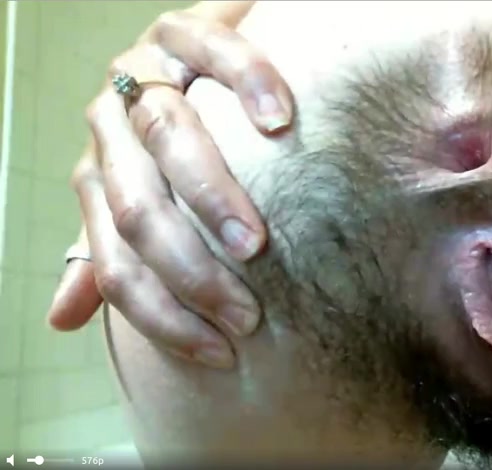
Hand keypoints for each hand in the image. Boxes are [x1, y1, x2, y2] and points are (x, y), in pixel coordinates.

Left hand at [47, 7, 293, 367]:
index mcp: (100, 177)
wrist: (189, 53)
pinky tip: (280, 121)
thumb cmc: (175, 143)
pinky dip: (249, 85)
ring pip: (167, 133)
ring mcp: (145, 71)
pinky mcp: (187, 28)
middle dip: (189, 269)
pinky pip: (215, 52)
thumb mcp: (140, 198)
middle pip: (137, 207)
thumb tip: (62, 319)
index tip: (219, 351)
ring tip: (256, 243)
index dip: (162, 316)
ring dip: (211, 196)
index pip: (115, 262)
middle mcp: (111, 127)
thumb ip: (110, 251)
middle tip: (245, 311)